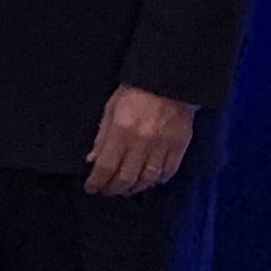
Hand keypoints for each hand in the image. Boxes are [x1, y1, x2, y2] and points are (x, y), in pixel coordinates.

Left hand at [81, 85, 196, 197]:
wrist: (169, 80)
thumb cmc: (138, 90)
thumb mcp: (111, 108)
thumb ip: (102, 136)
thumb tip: (93, 159)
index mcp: (122, 130)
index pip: (105, 167)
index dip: (96, 182)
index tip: (91, 187)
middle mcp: (142, 142)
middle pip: (125, 178)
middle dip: (113, 189)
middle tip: (107, 191)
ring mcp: (162, 145)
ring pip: (147, 179)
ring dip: (134, 188)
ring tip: (126, 188)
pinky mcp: (179, 145)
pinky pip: (168, 172)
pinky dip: (157, 180)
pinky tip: (149, 181)